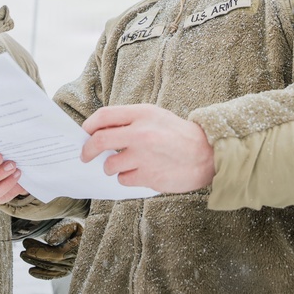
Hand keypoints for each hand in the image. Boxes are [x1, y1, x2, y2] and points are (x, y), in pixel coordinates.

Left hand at [20, 220, 82, 279]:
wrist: (91, 237)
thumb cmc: (80, 228)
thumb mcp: (74, 225)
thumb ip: (63, 231)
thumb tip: (50, 241)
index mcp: (77, 249)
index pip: (56, 254)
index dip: (39, 251)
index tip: (26, 244)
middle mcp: (75, 261)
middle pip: (51, 262)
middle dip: (34, 256)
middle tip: (22, 250)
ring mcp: (72, 268)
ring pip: (51, 268)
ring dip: (35, 263)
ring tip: (23, 256)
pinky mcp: (68, 271)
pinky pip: (54, 275)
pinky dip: (42, 274)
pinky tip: (31, 271)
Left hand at [81, 104, 215, 193]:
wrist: (207, 154)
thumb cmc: (178, 134)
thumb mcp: (155, 116)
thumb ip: (129, 120)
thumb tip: (100, 130)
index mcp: (142, 114)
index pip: (104, 116)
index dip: (89, 125)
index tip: (86, 133)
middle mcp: (140, 133)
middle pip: (99, 141)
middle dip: (87, 150)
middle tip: (85, 156)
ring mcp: (144, 156)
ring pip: (110, 165)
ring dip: (111, 167)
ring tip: (125, 165)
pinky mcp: (148, 176)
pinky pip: (124, 180)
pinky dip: (127, 178)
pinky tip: (140, 173)